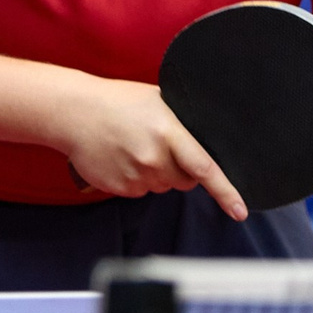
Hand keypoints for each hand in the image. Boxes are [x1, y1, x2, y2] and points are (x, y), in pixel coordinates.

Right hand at [59, 78, 247, 221]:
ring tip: (132, 147)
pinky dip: (135, 178)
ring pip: (161, 186)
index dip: (226, 192)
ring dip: (155, 173)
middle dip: (179, 169)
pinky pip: (139, 191)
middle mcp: (153, 157)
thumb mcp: (157, 100)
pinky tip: (120, 157)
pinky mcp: (119, 188)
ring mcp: (135, 175)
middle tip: (158, 146)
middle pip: (184, 181)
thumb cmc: (116, 101)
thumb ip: (182, 123)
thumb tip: (205, 142)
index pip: (204, 168)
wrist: (72, 112)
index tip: (240, 211)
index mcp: (167, 132)